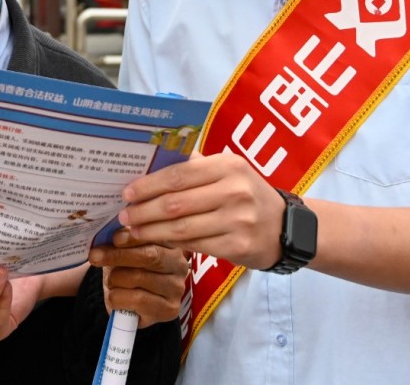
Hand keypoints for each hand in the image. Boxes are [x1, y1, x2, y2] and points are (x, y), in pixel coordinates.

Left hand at [88, 233, 188, 327]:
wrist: (129, 303)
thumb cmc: (127, 270)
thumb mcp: (123, 251)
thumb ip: (121, 239)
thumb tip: (110, 232)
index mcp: (172, 244)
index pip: (154, 237)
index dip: (132, 237)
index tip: (114, 238)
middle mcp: (180, 266)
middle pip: (149, 256)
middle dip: (118, 255)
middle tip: (95, 256)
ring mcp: (176, 289)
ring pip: (139, 278)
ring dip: (115, 279)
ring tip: (110, 281)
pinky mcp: (168, 310)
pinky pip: (137, 300)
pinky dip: (117, 297)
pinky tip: (115, 297)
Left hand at [118, 152, 285, 270]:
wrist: (285, 227)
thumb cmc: (247, 194)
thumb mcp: (228, 171)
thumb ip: (195, 167)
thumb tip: (150, 163)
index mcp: (227, 166)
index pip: (178, 175)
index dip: (148, 185)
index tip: (126, 193)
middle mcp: (234, 191)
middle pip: (175, 203)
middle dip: (144, 211)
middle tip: (124, 216)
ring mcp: (238, 220)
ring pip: (182, 228)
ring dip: (151, 231)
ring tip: (133, 231)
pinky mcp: (238, 246)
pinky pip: (196, 245)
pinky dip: (172, 244)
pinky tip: (158, 242)